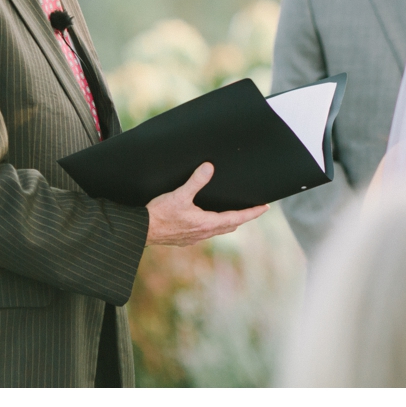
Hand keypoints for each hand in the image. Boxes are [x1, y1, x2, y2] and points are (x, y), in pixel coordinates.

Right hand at [145, 162, 267, 246]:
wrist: (139, 232)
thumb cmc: (158, 214)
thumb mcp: (179, 195)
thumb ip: (196, 181)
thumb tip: (209, 167)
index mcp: (206, 223)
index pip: (237, 218)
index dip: (252, 213)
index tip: (266, 208)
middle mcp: (203, 233)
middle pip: (230, 225)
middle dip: (243, 217)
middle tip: (254, 209)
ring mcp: (194, 238)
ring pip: (218, 230)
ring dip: (229, 222)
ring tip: (235, 214)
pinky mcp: (184, 239)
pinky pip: (206, 233)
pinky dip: (214, 226)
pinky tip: (208, 221)